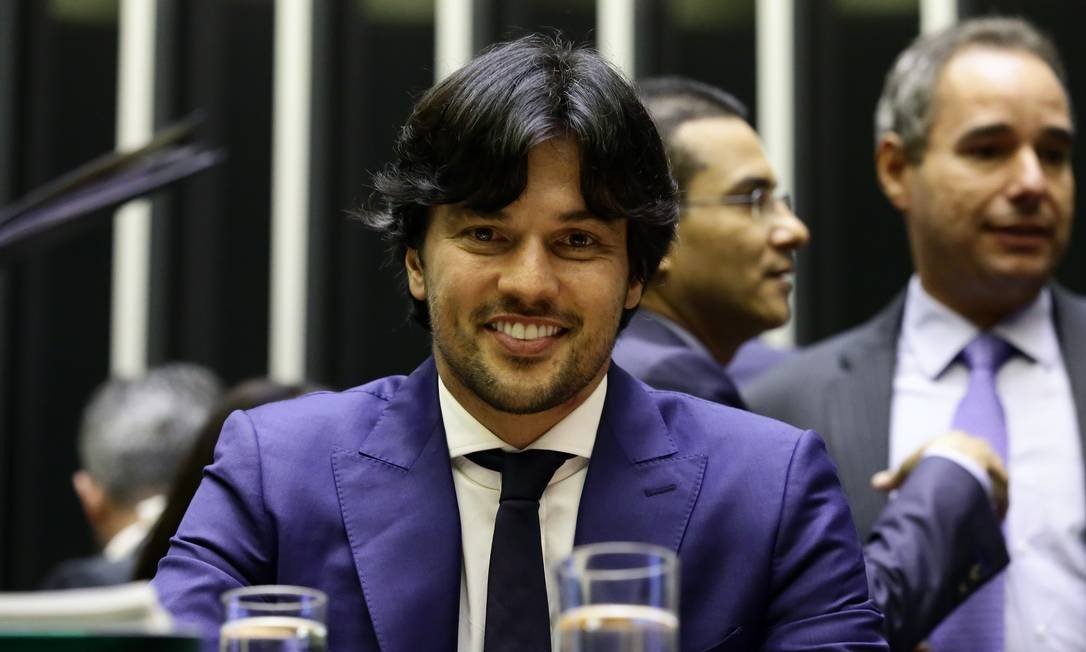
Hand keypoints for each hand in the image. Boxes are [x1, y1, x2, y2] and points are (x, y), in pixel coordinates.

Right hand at [870, 430, 1008, 518]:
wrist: (955, 463)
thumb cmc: (929, 462)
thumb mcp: (907, 469)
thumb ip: (894, 479)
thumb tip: (874, 485)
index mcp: (954, 440)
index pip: (954, 454)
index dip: (948, 471)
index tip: (944, 486)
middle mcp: (976, 447)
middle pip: (975, 467)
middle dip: (971, 483)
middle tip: (964, 502)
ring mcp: (991, 461)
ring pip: (990, 481)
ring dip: (985, 497)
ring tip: (978, 514)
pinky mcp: (1003, 478)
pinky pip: (1001, 495)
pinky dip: (996, 507)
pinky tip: (991, 519)